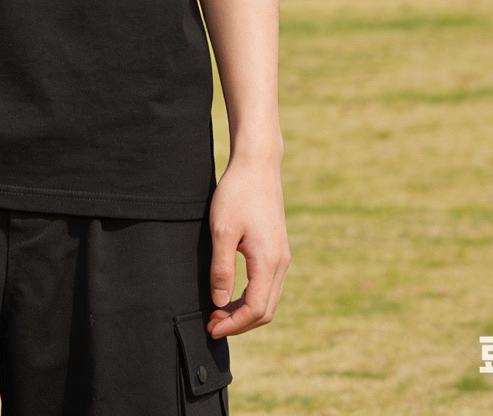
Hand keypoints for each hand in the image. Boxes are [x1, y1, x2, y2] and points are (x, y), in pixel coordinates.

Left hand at [206, 152, 290, 338]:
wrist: (257, 164)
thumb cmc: (237, 193)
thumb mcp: (222, 231)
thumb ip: (221, 269)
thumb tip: (220, 303)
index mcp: (268, 261)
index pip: (255, 309)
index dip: (233, 324)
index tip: (211, 327)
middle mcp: (281, 263)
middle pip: (265, 311)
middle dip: (239, 323)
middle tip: (212, 322)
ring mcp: (281, 256)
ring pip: (268, 299)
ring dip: (244, 311)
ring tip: (217, 310)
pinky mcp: (277, 249)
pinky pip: (268, 285)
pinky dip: (251, 296)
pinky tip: (231, 292)